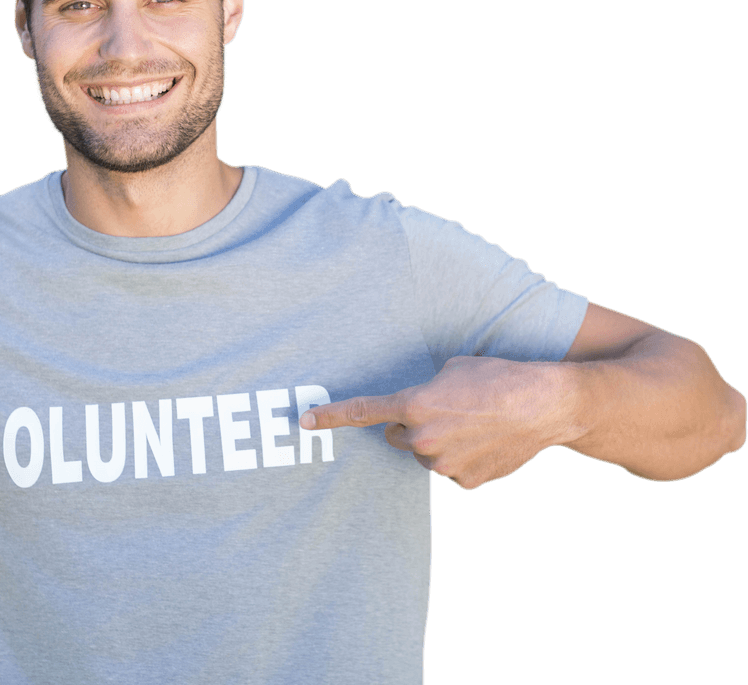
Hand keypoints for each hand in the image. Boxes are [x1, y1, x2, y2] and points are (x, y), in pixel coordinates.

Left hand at [299, 356, 578, 489]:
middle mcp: (422, 438)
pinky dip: (463, 459)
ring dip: (440, 442)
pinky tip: (486, 443)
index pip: (363, 411)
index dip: (331, 417)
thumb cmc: (499, 378)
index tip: (305, 421)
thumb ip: (424, 391)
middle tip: (444, 411)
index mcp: (414, 404)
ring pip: (426, 454)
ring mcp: (443, 465)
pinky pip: (451, 470)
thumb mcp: (452, 369)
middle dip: (412, 426)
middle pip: (398, 436)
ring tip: (475, 424)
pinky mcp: (465, 482)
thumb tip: (417, 408)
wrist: (546, 405)